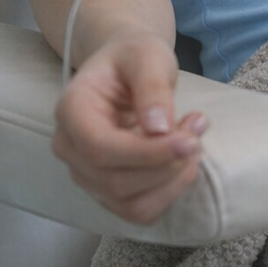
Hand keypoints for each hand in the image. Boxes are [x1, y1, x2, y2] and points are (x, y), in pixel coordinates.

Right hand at [52, 28, 208, 223]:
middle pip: (117, 181)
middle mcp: (69, 147)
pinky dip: (169, 191)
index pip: (101, 148)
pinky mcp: (106, 191)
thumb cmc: (133, 56)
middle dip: (168, 163)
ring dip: (173, 180)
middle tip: (198, 127)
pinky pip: (140, 210)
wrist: (125, 67)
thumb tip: (159, 129)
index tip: (190, 140)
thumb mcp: (147, 55)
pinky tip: (181, 160)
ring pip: (131, 205)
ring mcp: (85, 174)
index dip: (148, 153)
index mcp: (71, 110)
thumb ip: (152, 87)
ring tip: (193, 140)